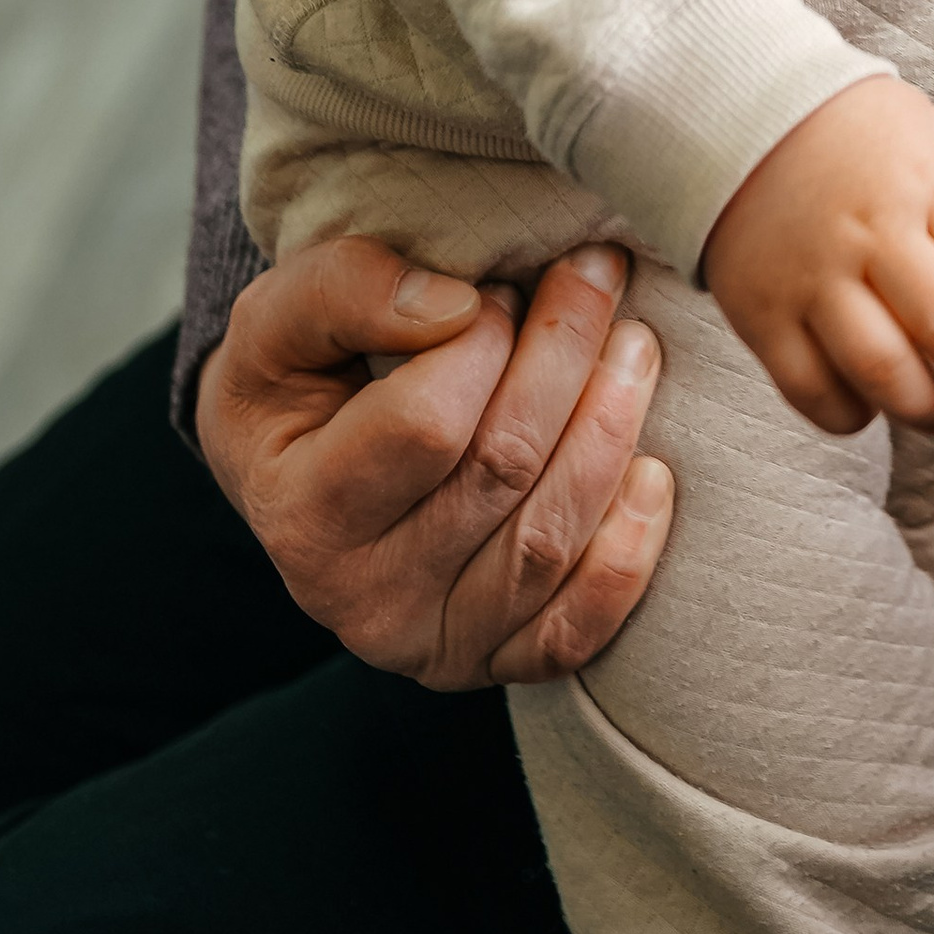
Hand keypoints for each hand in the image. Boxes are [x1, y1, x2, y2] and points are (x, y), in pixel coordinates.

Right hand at [196, 237, 673, 688]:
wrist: (302, 470)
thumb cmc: (300, 378)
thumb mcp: (280, 318)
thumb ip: (344, 291)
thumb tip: (457, 306)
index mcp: (303, 512)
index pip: (424, 426)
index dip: (482, 342)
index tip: (500, 284)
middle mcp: (362, 599)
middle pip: (503, 472)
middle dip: (567, 358)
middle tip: (598, 272)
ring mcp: (432, 645)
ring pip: (548, 543)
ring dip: (611, 430)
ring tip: (635, 345)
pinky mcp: (495, 661)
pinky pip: (576, 631)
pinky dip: (626, 553)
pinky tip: (652, 473)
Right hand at [703, 78, 933, 444]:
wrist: (718, 111)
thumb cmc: (837, 121)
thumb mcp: (917, 120)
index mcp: (921, 182)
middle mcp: (871, 233)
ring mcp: (812, 278)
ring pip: (881, 367)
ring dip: (925, 407)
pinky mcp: (761, 313)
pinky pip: (810, 386)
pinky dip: (848, 413)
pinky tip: (872, 410)